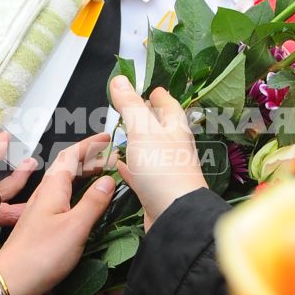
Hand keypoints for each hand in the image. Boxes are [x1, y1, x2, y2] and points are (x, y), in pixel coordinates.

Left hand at [0, 137, 115, 294]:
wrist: (10, 283)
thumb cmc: (38, 257)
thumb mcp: (74, 227)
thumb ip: (93, 202)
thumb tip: (107, 181)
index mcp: (52, 190)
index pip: (72, 156)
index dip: (90, 145)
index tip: (106, 139)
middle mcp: (44, 197)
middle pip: (68, 168)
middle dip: (90, 159)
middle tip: (111, 157)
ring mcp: (42, 213)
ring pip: (65, 185)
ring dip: (84, 177)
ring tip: (102, 176)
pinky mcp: (43, 229)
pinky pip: (63, 203)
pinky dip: (78, 198)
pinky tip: (85, 207)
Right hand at [108, 74, 207, 228]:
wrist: (174, 215)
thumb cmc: (164, 170)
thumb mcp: (143, 130)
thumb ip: (130, 105)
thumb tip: (119, 80)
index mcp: (175, 129)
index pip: (169, 105)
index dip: (159, 96)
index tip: (151, 89)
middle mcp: (173, 147)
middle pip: (160, 126)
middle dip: (147, 116)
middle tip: (133, 109)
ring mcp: (165, 168)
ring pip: (149, 148)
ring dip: (137, 140)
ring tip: (122, 133)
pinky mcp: (155, 189)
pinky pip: (140, 172)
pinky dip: (130, 166)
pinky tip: (120, 165)